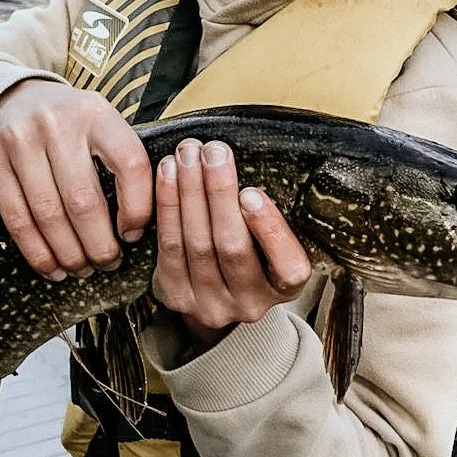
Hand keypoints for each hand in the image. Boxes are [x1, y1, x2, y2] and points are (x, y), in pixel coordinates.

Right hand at [0, 80, 151, 280]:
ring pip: (49, 215)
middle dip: (99, 244)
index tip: (133, 234)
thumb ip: (122, 161)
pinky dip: (37, 252)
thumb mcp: (101, 124)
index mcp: (95, 113)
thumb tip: (138, 228)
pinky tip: (52, 266)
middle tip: (108, 263)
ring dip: (69, 253)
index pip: (130, 163)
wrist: (14, 100)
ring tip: (81, 268)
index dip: (137, 208)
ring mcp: (19, 141)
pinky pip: (17, 220)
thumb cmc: (69, 124)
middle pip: (84, 200)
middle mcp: (55, 123)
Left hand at [151, 138, 310, 350]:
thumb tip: (244, 166)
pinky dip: (167, 205)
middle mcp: (249, 304)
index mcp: (284, 288)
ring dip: (190, 191)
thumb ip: (269, 214)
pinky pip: (169, 245)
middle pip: (232, 247)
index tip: (251, 193)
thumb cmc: (251, 248)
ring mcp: (210, 304)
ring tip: (188, 154)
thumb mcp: (273, 240)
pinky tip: (168, 173)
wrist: (214, 289)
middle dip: (220, 193)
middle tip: (214, 152)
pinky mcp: (177, 295)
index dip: (270, 231)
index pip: (289, 268)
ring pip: (197, 243)